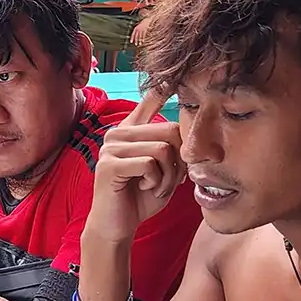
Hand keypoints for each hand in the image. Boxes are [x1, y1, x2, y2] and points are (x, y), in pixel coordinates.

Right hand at [85, 90, 183, 246]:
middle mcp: (118, 133)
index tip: (172, 75)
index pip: (148, 102)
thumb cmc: (141, 197)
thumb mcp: (165, 171)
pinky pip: (150, 165)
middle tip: (169, 181)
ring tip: (156, 186)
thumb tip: (191, 137)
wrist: (117, 226)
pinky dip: (156, 182)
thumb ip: (174, 152)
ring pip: (162, 150)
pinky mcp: (109, 164)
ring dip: (168, 176)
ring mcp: (111, 148)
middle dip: (178, 162)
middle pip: (170, 131)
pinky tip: (144, 188)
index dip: (161, 89)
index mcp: (131, 132)